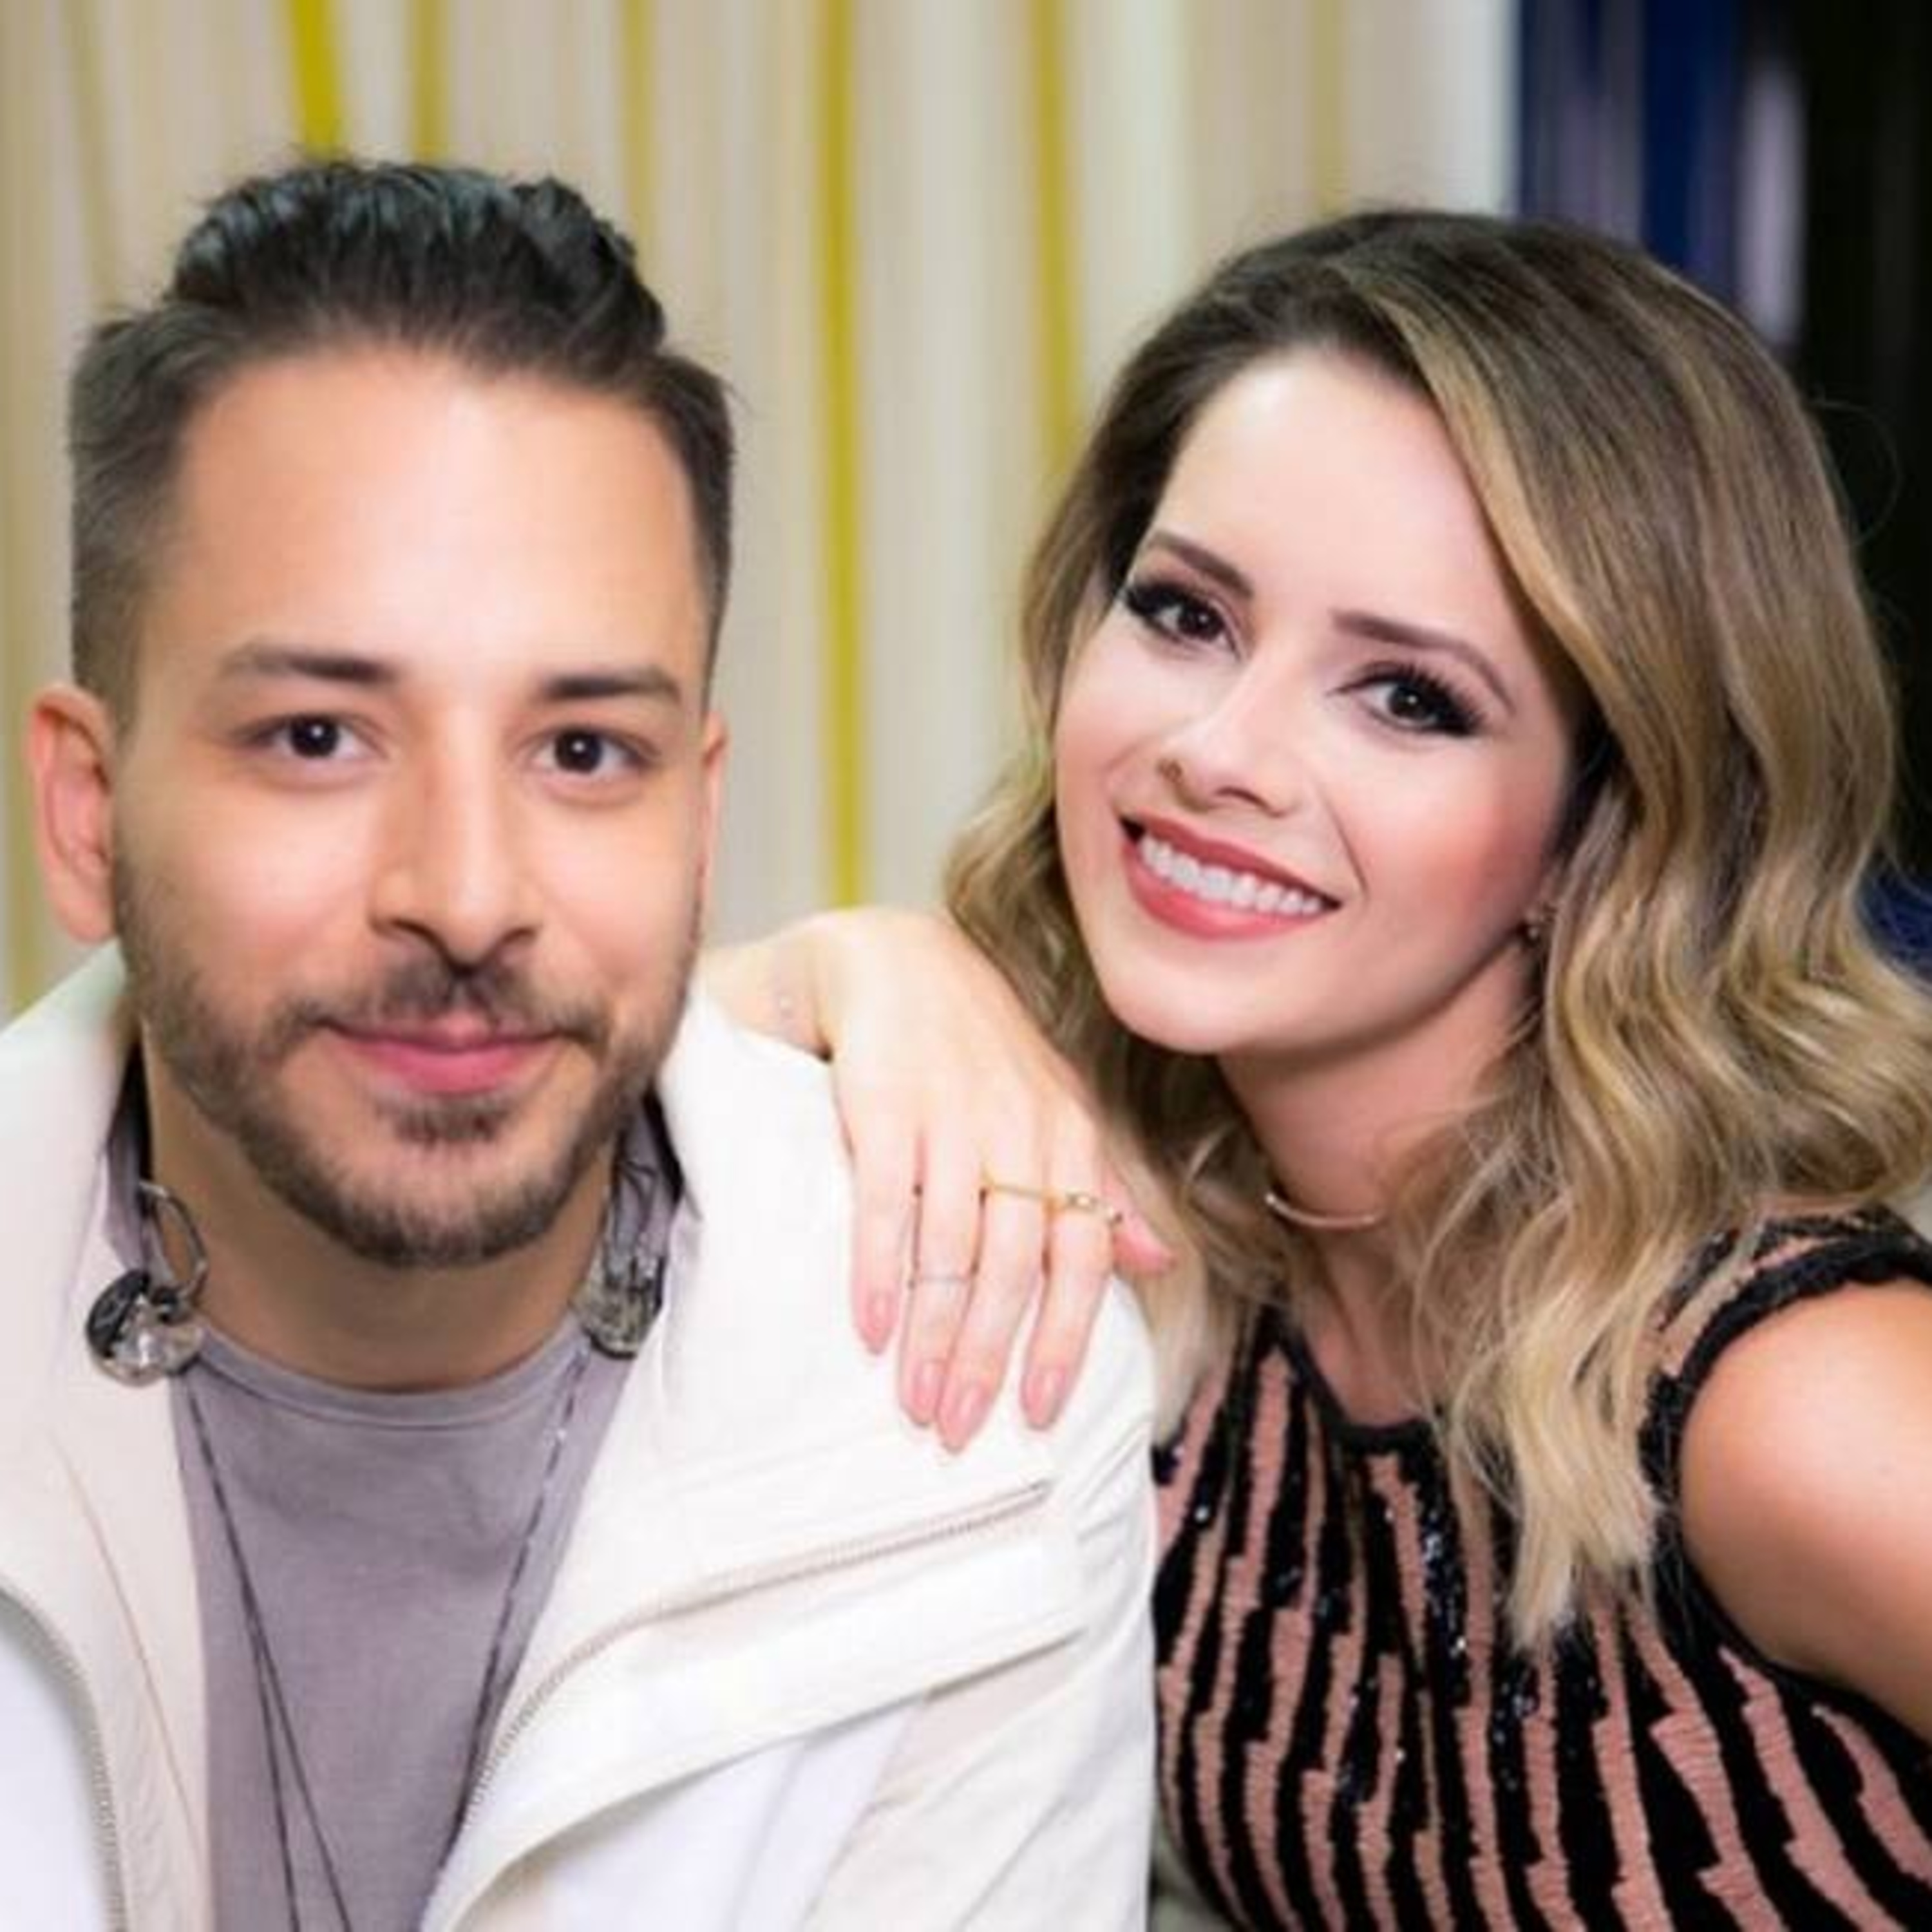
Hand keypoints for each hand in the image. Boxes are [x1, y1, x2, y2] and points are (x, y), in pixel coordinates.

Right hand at [705, 910, 1171, 1445]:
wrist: (895, 959)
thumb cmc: (982, 1049)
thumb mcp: (1057, 1109)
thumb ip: (1103, 1189)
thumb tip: (1159, 1264)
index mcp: (1071, 1138)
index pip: (1081, 1258)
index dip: (1062, 1341)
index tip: (1038, 1414)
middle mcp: (1019, 1129)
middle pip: (1014, 1266)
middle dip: (989, 1358)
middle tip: (960, 1431)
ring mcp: (950, 1116)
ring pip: (951, 1247)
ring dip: (934, 1335)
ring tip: (915, 1402)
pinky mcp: (883, 1104)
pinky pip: (883, 1202)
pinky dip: (877, 1270)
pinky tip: (869, 1330)